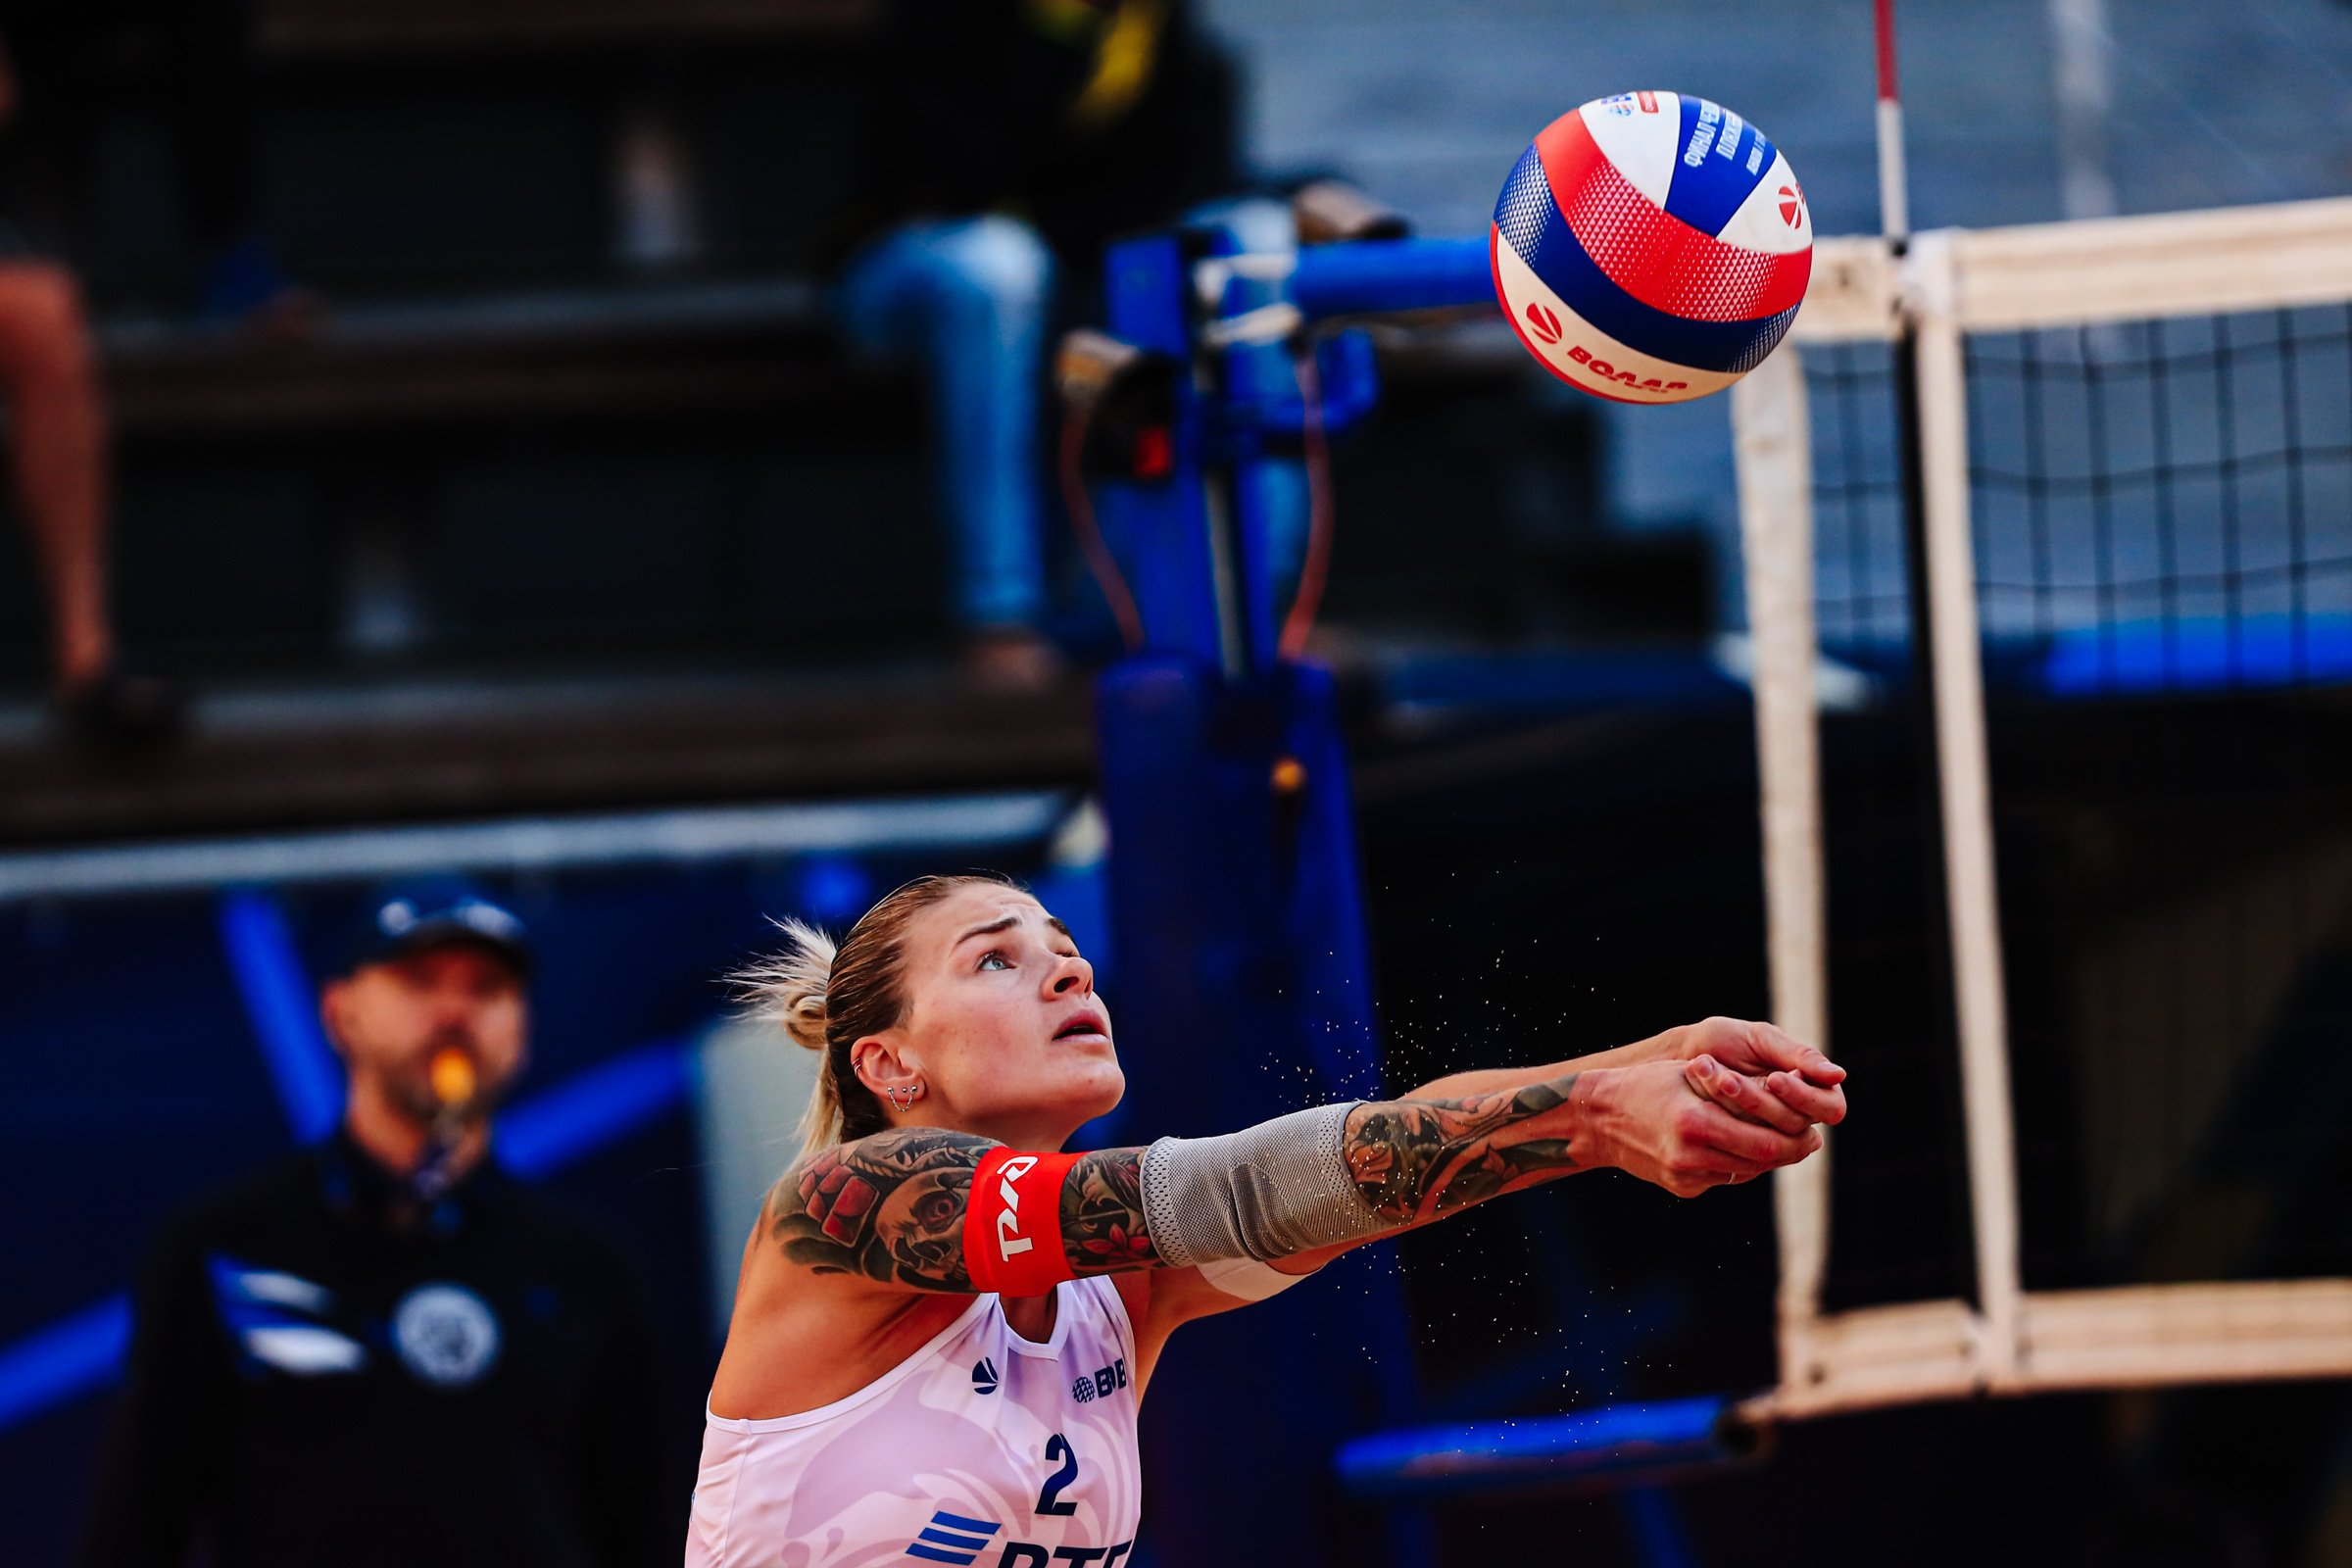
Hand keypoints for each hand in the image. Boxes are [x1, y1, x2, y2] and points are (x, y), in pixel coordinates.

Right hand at [1577, 1060, 1823, 1198]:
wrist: (1597, 1118)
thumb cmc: (1646, 1085)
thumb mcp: (1691, 1075)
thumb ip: (1736, 1088)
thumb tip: (1785, 1095)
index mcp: (1694, 1122)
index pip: (1764, 1141)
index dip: (1795, 1139)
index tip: (1813, 1129)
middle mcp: (1690, 1155)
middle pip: (1761, 1162)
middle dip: (1790, 1152)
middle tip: (1809, 1140)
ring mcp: (1685, 1176)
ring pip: (1746, 1173)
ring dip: (1769, 1159)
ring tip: (1784, 1141)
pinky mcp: (1682, 1188)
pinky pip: (1726, 1178)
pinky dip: (1742, 1164)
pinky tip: (1748, 1149)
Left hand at [1672, 1017, 1845, 1129]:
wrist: (1680, 1053)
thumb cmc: (1725, 1040)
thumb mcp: (1761, 1039)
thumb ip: (1798, 1055)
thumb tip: (1839, 1075)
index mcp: (1811, 1086)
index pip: (1830, 1108)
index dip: (1806, 1098)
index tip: (1775, 1079)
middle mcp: (1794, 1113)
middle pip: (1796, 1124)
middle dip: (1760, 1101)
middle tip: (1729, 1079)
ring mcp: (1767, 1130)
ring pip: (1769, 1136)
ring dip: (1737, 1103)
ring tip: (1710, 1076)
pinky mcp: (1741, 1141)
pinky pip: (1743, 1142)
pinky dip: (1720, 1115)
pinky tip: (1703, 1091)